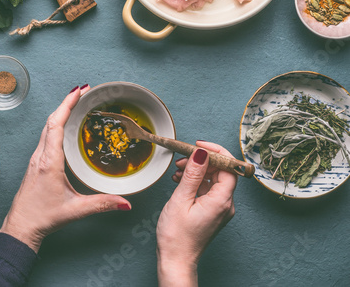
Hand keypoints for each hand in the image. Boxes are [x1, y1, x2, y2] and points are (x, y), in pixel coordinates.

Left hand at [0, 85, 131, 252]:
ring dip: (61, 112)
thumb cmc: (42, 217)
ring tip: (76, 103)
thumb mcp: (75, 210)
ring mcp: (36, 158)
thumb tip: (126, 202)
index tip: (79, 91)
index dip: (67, 105)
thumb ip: (102, 204)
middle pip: (51, 120)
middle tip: (83, 92)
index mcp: (49, 162)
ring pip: (47, 127)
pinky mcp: (36, 163)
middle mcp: (40, 156)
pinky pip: (45, 136)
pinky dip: (56, 124)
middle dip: (67, 103)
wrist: (21, 227)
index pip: (56, 125)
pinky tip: (64, 126)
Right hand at [156, 141, 237, 285]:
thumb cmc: (177, 236)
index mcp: (222, 201)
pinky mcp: (213, 212)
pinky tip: (181, 182)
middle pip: (222, 172)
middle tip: (182, 159)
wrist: (176, 259)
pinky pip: (208, 190)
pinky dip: (196, 182)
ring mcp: (220, 209)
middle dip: (202, 161)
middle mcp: (226, 204)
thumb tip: (201, 153)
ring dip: (197, 172)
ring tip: (177, 172)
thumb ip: (192, 174)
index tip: (199, 145)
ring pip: (213, 180)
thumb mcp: (181, 199)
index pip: (230, 167)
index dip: (216, 152)